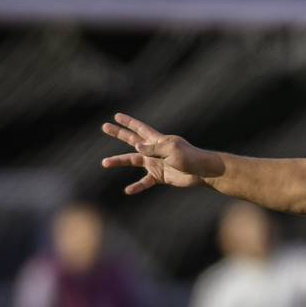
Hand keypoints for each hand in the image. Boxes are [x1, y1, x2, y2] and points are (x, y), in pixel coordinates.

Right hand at [101, 113, 222, 194]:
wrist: (200, 172)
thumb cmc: (188, 156)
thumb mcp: (171, 149)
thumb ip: (153, 148)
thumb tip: (136, 147)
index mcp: (157, 140)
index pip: (140, 128)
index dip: (128, 122)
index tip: (117, 116)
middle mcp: (153, 150)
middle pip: (131, 140)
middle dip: (118, 133)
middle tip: (104, 127)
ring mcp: (154, 163)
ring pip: (132, 161)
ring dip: (118, 161)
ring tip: (104, 162)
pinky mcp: (158, 176)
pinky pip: (145, 181)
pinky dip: (137, 186)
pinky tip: (128, 190)